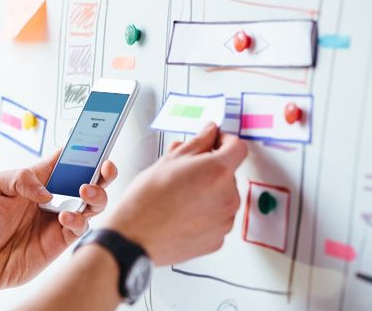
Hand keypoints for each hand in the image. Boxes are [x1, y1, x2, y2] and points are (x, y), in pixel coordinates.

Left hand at [0, 151, 116, 296]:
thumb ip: (21, 178)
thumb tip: (47, 191)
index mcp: (42, 178)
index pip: (69, 158)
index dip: (85, 148)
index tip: (97, 139)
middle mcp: (56, 196)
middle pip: (91, 179)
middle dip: (104, 171)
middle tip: (106, 166)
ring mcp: (62, 217)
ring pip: (94, 202)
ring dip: (97, 194)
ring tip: (85, 190)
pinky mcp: (62, 239)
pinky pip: (82, 226)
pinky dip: (78, 219)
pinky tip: (64, 217)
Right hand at [103, 123, 246, 264]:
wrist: (134, 238)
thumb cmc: (146, 201)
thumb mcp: (170, 160)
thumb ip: (198, 142)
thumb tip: (210, 132)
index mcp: (218, 171)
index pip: (237, 147)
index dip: (224, 141)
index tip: (215, 142)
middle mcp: (228, 196)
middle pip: (228, 174)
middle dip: (211, 169)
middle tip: (186, 173)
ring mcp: (225, 221)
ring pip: (224, 197)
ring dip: (210, 192)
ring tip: (182, 196)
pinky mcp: (218, 239)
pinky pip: (218, 219)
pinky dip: (206, 214)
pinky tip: (185, 213)